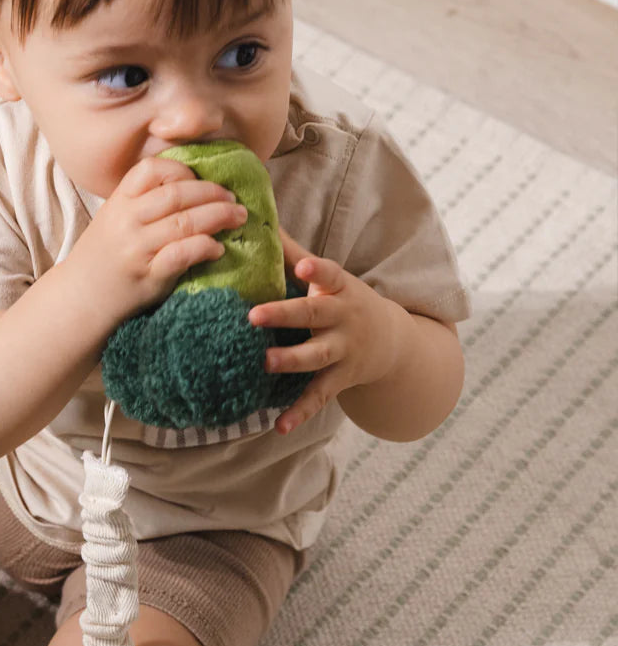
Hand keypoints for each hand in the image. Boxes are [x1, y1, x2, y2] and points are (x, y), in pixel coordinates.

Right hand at [64, 157, 246, 324]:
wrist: (80, 297)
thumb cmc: (105, 256)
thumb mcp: (115, 219)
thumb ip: (144, 203)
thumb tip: (194, 187)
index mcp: (119, 202)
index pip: (152, 170)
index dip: (182, 170)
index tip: (200, 180)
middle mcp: (126, 221)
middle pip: (176, 195)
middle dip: (212, 193)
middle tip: (234, 200)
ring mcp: (136, 249)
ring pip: (184, 223)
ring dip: (218, 217)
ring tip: (238, 218)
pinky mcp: (148, 275)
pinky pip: (182, 255)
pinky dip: (204, 248)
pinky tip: (218, 249)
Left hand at [248, 227, 401, 433]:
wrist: (392, 341)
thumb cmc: (343, 300)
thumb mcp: (328, 277)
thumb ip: (292, 252)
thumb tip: (258, 218)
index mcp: (339, 288)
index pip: (329, 274)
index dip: (316, 271)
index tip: (303, 267)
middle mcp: (344, 319)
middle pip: (313, 316)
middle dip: (284, 315)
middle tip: (253, 315)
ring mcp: (344, 351)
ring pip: (316, 358)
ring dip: (290, 361)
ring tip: (264, 363)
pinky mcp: (340, 379)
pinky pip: (318, 397)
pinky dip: (299, 413)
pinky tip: (278, 427)